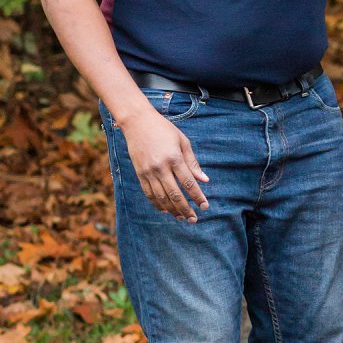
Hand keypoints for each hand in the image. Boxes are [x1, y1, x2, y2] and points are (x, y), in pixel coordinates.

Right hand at [118, 101, 209, 220]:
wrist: (137, 122)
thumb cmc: (164, 130)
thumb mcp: (182, 142)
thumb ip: (193, 163)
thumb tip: (204, 180)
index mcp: (174, 158)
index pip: (189, 183)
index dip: (198, 197)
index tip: (205, 206)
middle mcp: (160, 167)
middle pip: (175, 194)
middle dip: (186, 209)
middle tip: (194, 219)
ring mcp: (148, 172)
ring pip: (161, 197)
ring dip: (173, 210)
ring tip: (182, 218)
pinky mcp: (140, 174)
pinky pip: (149, 194)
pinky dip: (157, 204)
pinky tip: (166, 210)